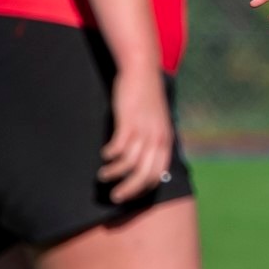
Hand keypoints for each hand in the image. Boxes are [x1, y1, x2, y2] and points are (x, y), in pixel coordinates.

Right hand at [102, 66, 173, 202]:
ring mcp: (143, 130)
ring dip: (114, 173)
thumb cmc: (146, 98)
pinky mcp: (128, 121)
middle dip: (128, 190)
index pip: (157, 175)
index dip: (143, 189)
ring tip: (102, 175)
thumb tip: (145, 160)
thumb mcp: (156, 122)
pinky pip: (118, 148)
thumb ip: (153, 140)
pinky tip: (103, 155)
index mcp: (165, 141)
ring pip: (128, 164)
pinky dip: (109, 156)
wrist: (142, 70)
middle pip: (143, 175)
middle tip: (115, 197)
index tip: (131, 195)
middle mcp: (157, 138)